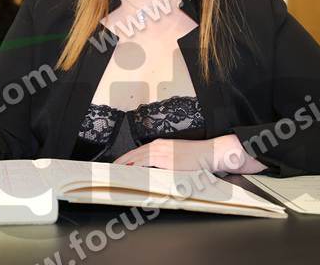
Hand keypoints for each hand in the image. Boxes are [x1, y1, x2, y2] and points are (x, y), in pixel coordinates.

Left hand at [112, 135, 267, 173]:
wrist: (210, 153)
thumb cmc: (195, 157)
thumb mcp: (175, 157)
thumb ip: (162, 163)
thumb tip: (151, 173)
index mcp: (158, 145)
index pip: (136, 153)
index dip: (124, 159)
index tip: (115, 166)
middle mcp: (157, 147)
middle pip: (133, 155)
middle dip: (120, 163)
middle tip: (108, 172)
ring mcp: (161, 153)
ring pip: (137, 160)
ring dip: (125, 167)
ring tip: (114, 174)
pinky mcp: (166, 161)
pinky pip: (147, 166)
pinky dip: (137, 170)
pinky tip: (130, 175)